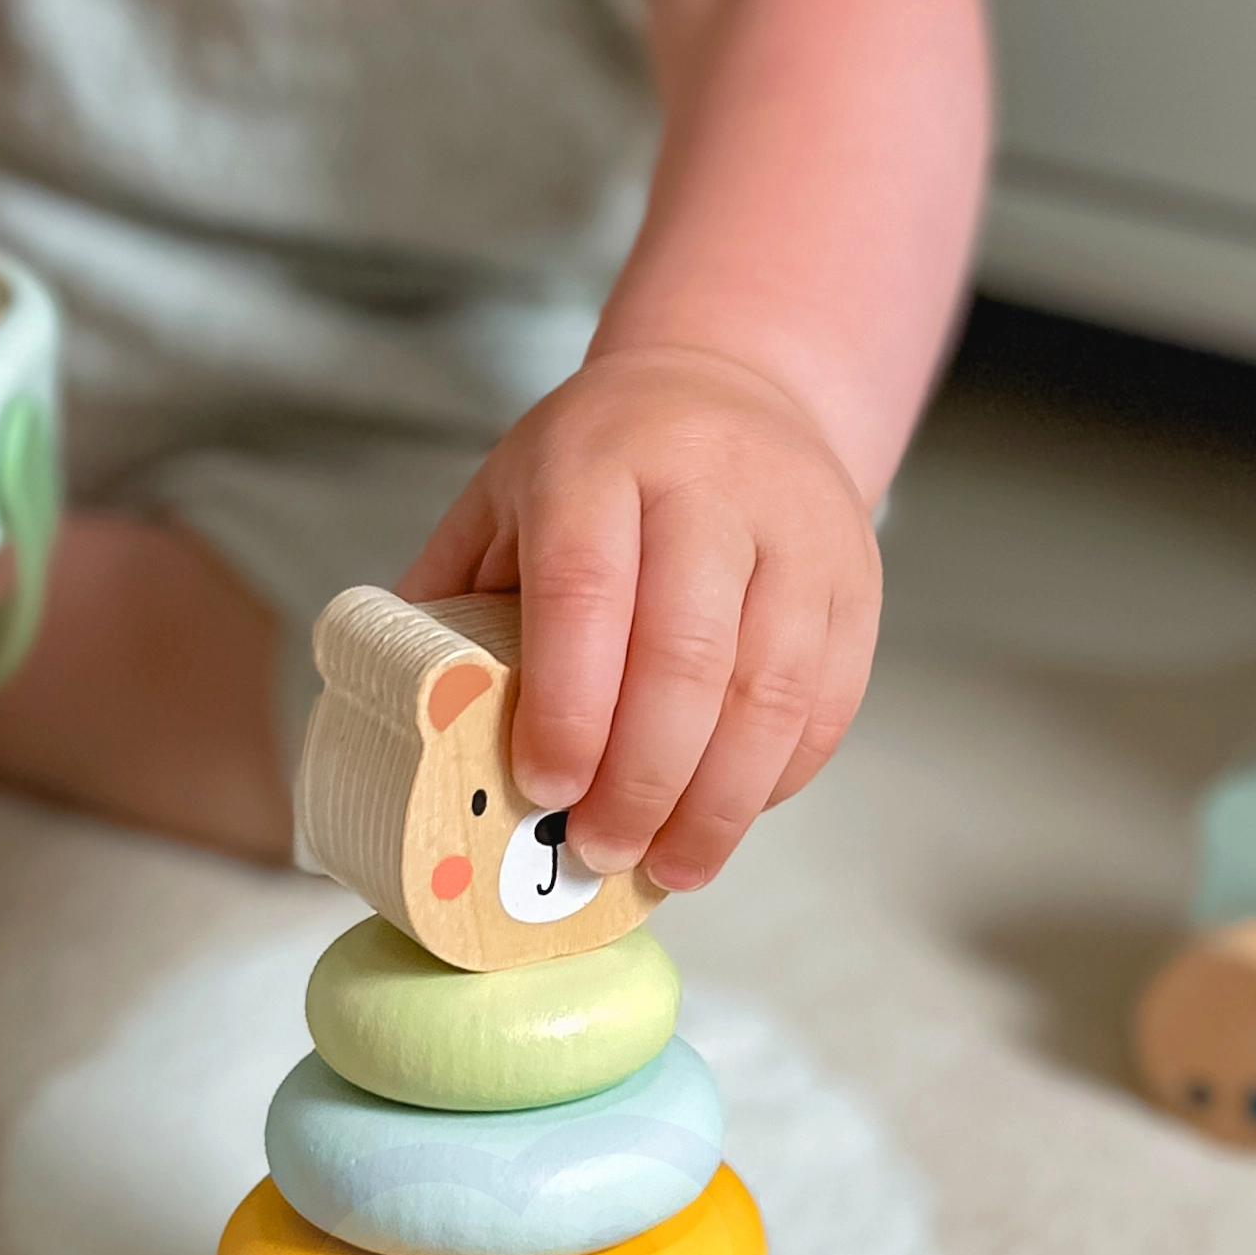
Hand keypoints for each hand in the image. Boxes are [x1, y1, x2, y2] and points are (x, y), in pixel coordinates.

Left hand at [395, 344, 880, 891]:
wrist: (735, 388)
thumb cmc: (602, 464)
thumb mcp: (506, 496)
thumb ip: (450, 597)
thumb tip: (398, 727)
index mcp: (599, 459)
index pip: (586, 591)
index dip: (568, 706)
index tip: (544, 789)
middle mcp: (710, 484)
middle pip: (686, 654)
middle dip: (641, 778)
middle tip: (600, 850)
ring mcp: (799, 530)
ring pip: (771, 689)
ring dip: (718, 802)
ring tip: (670, 866)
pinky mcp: (857, 580)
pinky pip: (827, 701)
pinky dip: (777, 778)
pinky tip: (727, 817)